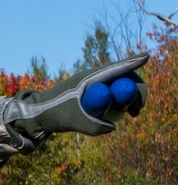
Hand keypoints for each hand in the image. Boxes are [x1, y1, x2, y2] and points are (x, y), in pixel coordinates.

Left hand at [2, 53, 148, 147]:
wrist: (36, 116)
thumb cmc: (52, 114)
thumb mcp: (72, 121)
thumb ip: (93, 126)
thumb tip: (113, 127)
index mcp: (89, 78)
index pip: (117, 68)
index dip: (133, 62)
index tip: (147, 57)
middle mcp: (92, 78)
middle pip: (123, 77)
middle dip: (135, 91)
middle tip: (137, 110)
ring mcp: (92, 85)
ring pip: (118, 86)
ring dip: (129, 97)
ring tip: (133, 114)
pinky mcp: (90, 94)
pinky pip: (112, 92)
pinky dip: (121, 100)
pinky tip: (124, 113)